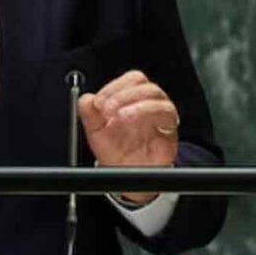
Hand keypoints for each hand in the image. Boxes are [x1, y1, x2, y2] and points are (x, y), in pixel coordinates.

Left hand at [78, 69, 178, 205]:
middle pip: (141, 82)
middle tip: (107, 110)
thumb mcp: (96, 132)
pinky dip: (149, 114)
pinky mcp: (169, 130)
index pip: (127, 80)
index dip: (112, 88)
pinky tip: (135, 125)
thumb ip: (88, 113)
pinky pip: (166, 114)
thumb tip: (86, 99)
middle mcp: (146, 102)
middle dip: (121, 94)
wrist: (127, 174)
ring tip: (119, 118)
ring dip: (134, 104)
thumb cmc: (115, 150)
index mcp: (130, 98)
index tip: (98, 103)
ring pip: (155, 95)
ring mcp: (159, 114)